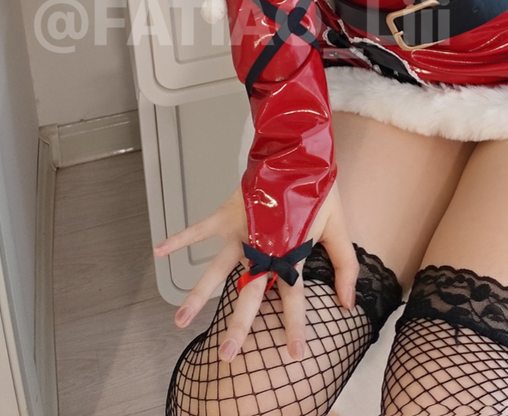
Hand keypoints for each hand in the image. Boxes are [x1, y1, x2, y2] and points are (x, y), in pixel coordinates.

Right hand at [152, 180, 358, 361]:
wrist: (298, 153)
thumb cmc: (317, 191)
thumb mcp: (339, 227)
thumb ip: (344, 266)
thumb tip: (348, 304)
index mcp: (289, 252)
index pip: (293, 297)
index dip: (294, 326)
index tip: (293, 354)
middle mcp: (262, 247)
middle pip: (249, 292)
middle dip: (239, 325)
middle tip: (227, 355)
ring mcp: (241, 232)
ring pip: (217, 269)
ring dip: (198, 295)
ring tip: (180, 321)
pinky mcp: (227, 215)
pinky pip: (199, 229)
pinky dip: (180, 238)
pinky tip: (159, 250)